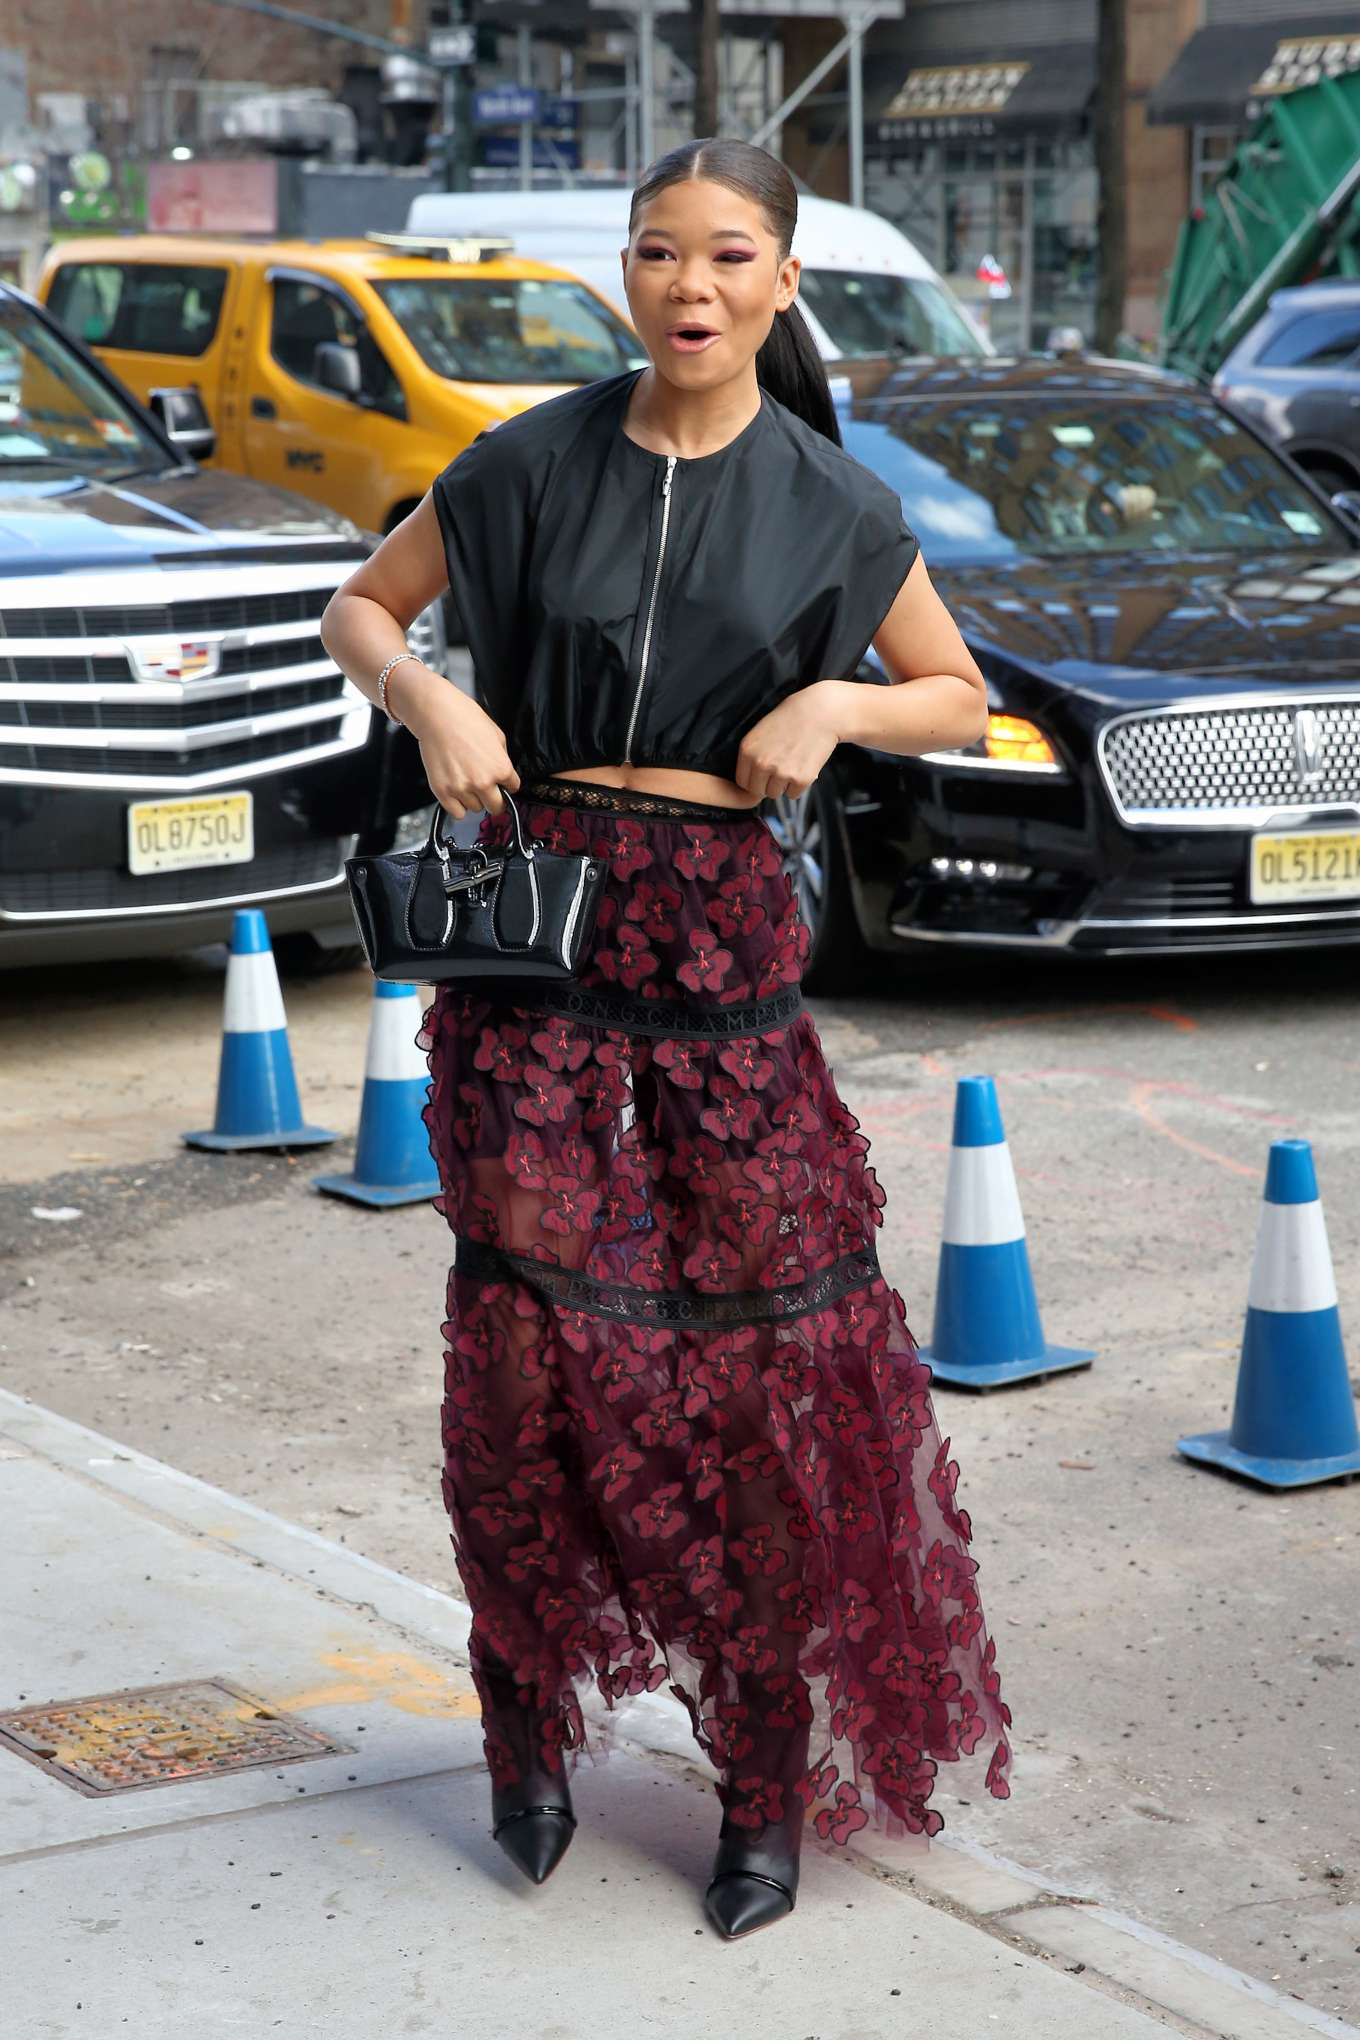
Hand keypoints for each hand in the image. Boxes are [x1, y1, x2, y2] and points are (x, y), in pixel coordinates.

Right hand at [387, 662, 519, 817]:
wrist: (436, 714)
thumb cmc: (464, 718)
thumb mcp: (497, 735)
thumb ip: (502, 759)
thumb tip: (504, 774)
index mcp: (500, 768)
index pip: (513, 789)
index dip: (506, 784)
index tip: (501, 783)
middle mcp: (483, 782)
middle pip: (496, 807)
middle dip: (493, 799)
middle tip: (486, 789)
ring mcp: (462, 789)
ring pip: (475, 809)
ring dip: (473, 799)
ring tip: (465, 781)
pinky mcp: (443, 792)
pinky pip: (457, 813)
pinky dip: (458, 806)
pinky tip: (456, 791)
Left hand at [732, 682, 840, 800]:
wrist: (819, 712)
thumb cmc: (790, 720)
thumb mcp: (760, 733)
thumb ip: (752, 757)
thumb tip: (749, 786)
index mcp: (747, 751)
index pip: (742, 782)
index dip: (754, 779)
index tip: (764, 772)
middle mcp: (761, 763)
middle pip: (758, 791)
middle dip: (767, 784)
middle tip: (780, 767)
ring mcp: (781, 772)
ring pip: (775, 794)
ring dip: (783, 784)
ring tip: (793, 763)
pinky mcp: (801, 779)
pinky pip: (793, 795)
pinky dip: (798, 785)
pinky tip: (803, 765)